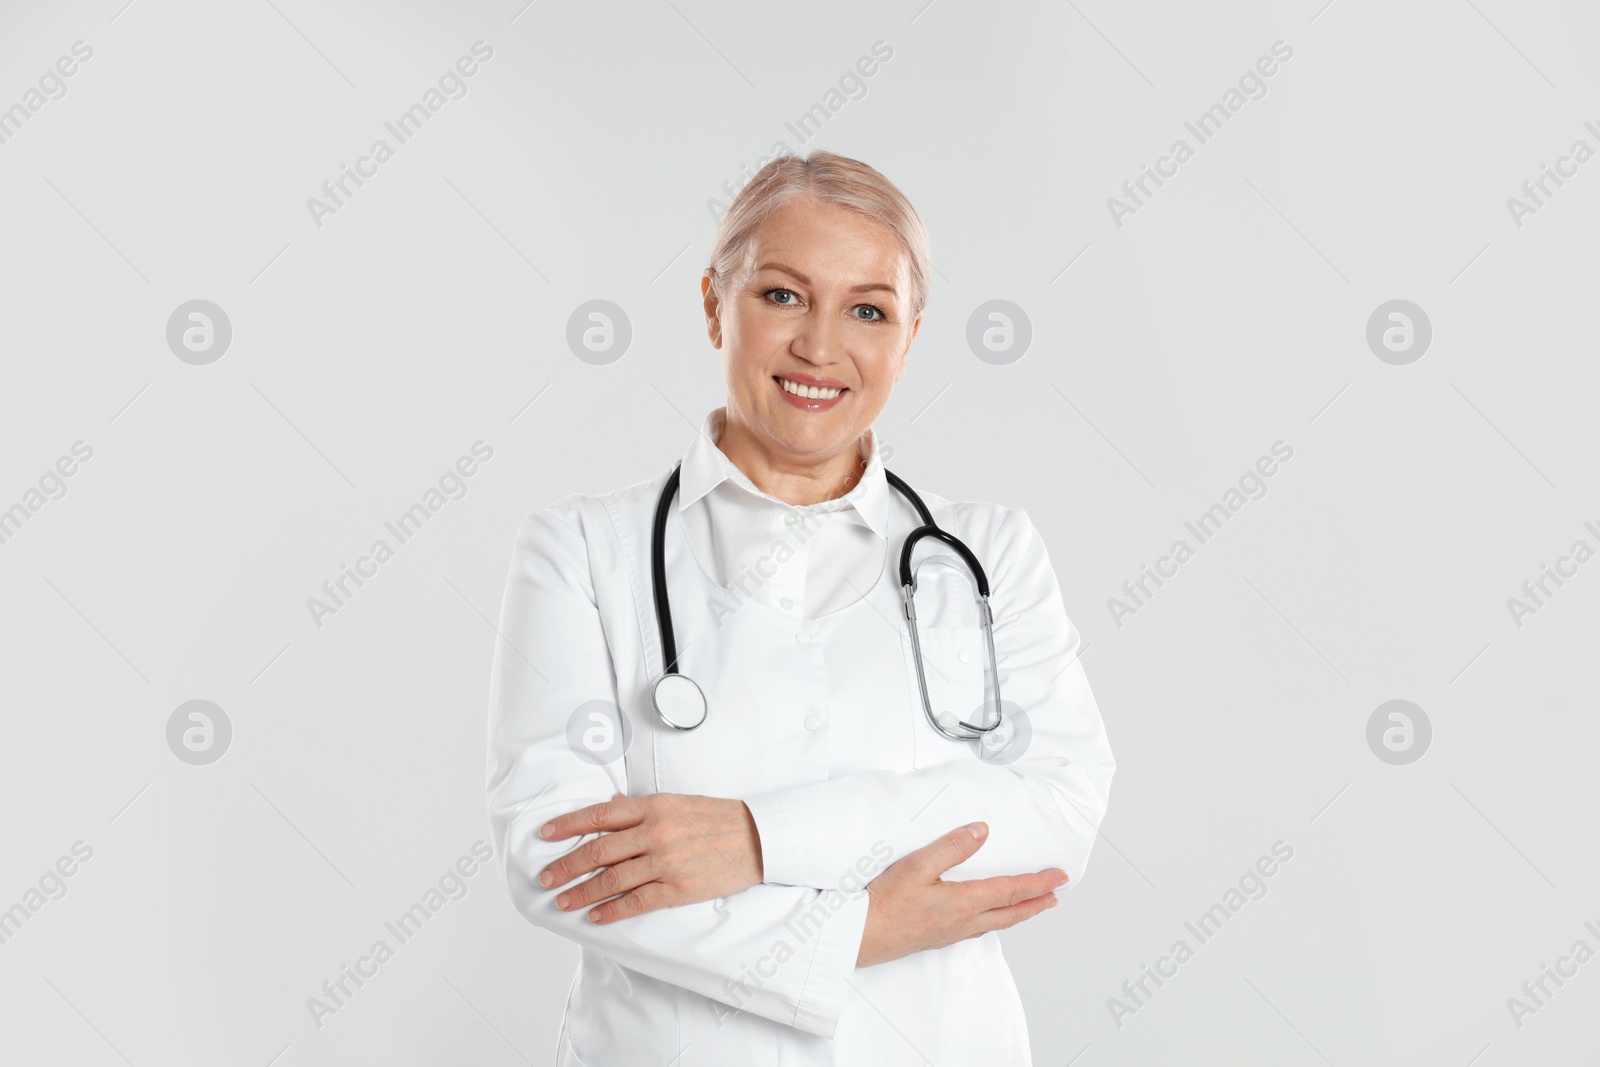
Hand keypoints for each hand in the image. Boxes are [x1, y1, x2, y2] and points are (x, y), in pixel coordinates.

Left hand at [537, 792, 762, 923]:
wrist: (757, 838)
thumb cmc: (716, 819)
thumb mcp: (677, 802)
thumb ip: (643, 809)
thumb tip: (610, 807)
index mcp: (653, 806)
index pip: (600, 815)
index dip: (568, 825)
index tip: (545, 834)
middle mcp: (655, 832)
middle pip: (599, 850)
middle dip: (566, 865)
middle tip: (545, 877)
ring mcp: (666, 862)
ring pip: (612, 879)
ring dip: (582, 892)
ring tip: (562, 900)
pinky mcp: (678, 888)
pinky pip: (637, 902)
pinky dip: (612, 910)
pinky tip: (595, 915)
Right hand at [857, 822, 1066, 967]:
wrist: (863, 936)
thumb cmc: (885, 903)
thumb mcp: (917, 865)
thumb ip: (951, 847)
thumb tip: (981, 831)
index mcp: (964, 902)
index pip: (1011, 891)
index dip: (1038, 883)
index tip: (1059, 876)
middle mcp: (964, 921)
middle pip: (1011, 913)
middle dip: (1036, 902)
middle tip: (1055, 896)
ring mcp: (952, 932)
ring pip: (997, 923)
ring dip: (1019, 913)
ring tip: (1031, 906)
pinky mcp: (939, 937)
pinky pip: (979, 929)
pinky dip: (996, 921)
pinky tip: (988, 919)